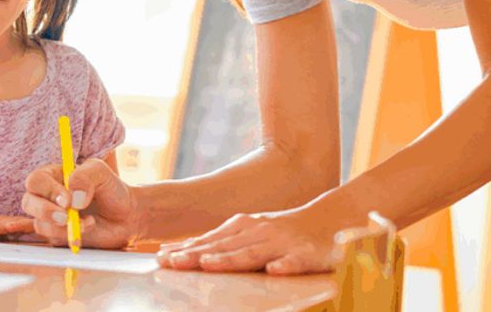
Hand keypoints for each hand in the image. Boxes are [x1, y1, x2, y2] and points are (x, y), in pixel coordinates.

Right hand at [21, 158, 140, 248]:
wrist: (126, 216)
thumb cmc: (111, 190)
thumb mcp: (101, 173)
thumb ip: (85, 176)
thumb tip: (73, 198)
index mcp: (53, 176)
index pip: (36, 181)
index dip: (47, 190)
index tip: (66, 199)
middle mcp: (47, 196)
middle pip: (29, 202)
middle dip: (45, 211)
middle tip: (67, 216)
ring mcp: (50, 217)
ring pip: (39, 223)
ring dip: (63, 226)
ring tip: (88, 221)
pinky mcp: (57, 235)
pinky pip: (53, 238)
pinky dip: (70, 235)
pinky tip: (88, 227)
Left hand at [156, 206, 342, 274]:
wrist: (330, 219)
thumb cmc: (283, 231)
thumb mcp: (250, 232)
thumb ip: (222, 242)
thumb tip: (184, 250)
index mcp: (244, 228)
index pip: (209, 241)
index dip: (185, 249)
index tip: (161, 258)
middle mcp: (259, 233)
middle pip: (224, 247)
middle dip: (196, 255)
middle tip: (172, 263)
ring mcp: (282, 243)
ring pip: (253, 253)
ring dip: (230, 259)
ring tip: (208, 264)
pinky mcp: (307, 255)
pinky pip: (296, 262)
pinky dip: (285, 265)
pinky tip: (275, 271)